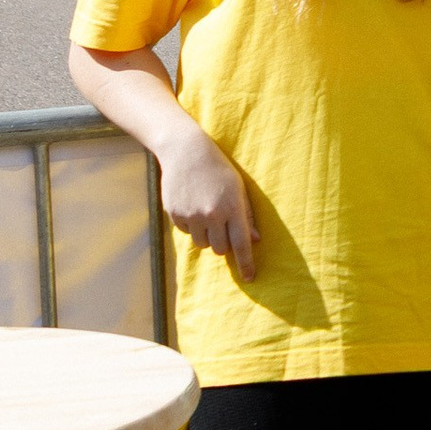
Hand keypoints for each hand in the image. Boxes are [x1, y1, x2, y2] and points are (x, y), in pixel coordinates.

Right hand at [158, 122, 258, 271]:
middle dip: (223, 244)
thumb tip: (255, 240)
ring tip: (207, 214)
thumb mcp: (239, 188)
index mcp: (233, 208)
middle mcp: (212, 214)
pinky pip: (186, 232)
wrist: (186, 151)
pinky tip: (192, 206)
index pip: (242, 244)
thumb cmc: (219, 169)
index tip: (249, 278)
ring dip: (207, 236)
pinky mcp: (175, 213)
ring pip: (202, 244)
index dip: (246, 263)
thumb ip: (246, 215)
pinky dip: (191, 226)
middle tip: (222, 227)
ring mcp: (192, 215)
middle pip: (220, 248)